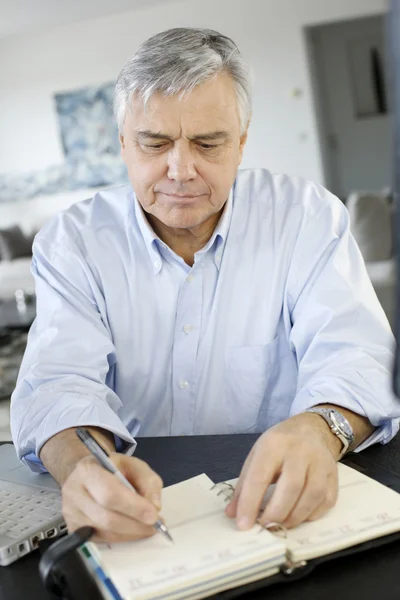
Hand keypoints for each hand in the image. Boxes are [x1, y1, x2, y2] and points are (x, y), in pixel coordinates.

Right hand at [62, 453, 163, 541]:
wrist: (86, 476)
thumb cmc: (112, 468)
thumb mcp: (133, 465)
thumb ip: (148, 481)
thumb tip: (154, 506)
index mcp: (87, 471)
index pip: (110, 494)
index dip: (133, 507)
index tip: (154, 515)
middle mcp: (73, 493)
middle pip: (106, 517)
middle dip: (135, 524)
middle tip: (155, 525)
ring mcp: (71, 514)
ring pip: (105, 532)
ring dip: (131, 533)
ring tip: (148, 527)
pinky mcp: (73, 530)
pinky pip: (102, 540)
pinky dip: (122, 537)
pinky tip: (133, 530)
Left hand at [225, 414, 339, 529]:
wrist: (311, 430)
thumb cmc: (279, 445)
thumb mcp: (257, 455)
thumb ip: (244, 485)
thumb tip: (233, 514)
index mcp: (274, 444)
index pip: (260, 476)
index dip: (250, 503)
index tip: (243, 525)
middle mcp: (300, 451)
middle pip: (291, 486)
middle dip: (276, 513)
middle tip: (265, 527)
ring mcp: (321, 462)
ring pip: (312, 495)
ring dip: (294, 517)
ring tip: (280, 525)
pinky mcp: (334, 475)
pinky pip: (326, 501)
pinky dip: (311, 515)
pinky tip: (299, 517)